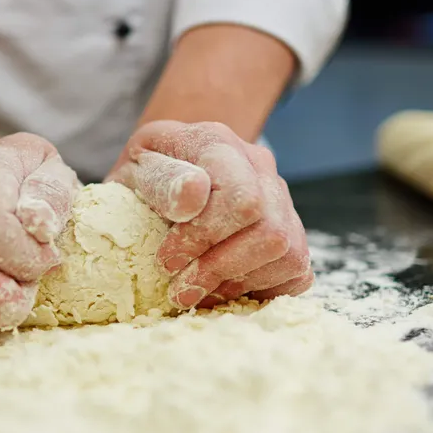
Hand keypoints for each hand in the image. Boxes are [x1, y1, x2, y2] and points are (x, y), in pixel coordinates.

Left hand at [108, 120, 312, 308]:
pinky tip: (223, 287)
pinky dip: (259, 290)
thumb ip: (162, 180)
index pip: (241, 199)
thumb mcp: (135, 171)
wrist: (171, 179)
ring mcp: (283, 200)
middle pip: (269, 232)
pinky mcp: (293, 235)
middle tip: (179, 289)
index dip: (203, 238)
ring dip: (236, 283)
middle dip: (218, 268)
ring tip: (197, 289)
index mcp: (220, 143)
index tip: (166, 261)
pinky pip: (297, 274)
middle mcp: (260, 166)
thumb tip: (194, 193)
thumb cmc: (148, 179)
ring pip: (288, 256)